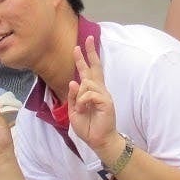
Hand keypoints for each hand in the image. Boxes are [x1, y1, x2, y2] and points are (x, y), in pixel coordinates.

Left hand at [67, 36, 117, 153]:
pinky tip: (85, 109)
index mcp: (91, 91)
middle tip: (87, 39)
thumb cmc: (88, 127)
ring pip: (86, 83)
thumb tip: (73, 81)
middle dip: (90, 52)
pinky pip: (89, 94)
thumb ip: (73, 97)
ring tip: (82, 109)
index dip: (85, 58)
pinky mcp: (106, 101)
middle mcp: (99, 90)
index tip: (80, 45)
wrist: (98, 140)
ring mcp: (104, 95)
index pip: (88, 71)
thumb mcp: (74, 111)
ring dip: (80, 96)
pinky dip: (83, 101)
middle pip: (94, 67)